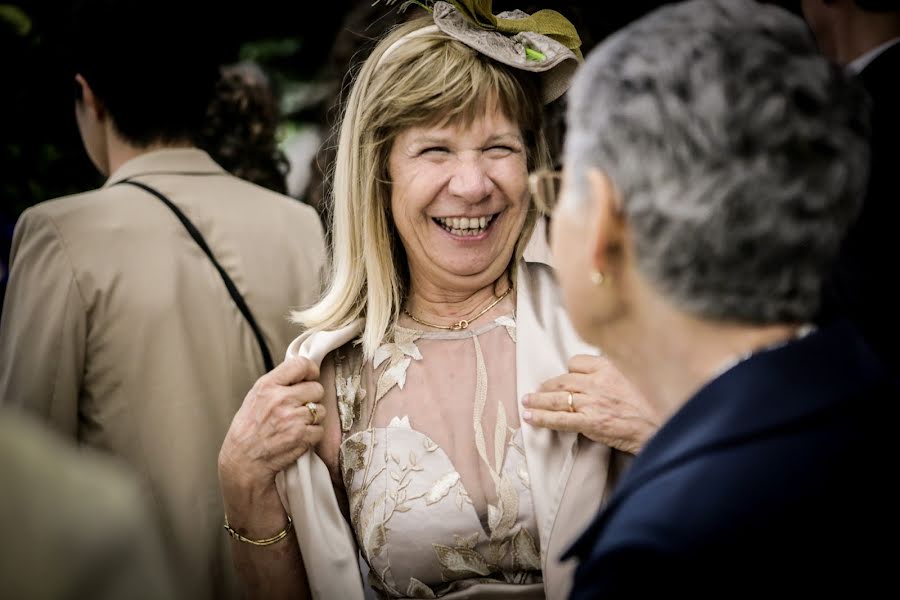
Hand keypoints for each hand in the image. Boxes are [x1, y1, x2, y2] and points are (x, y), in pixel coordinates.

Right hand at [219, 357, 326, 494]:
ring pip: (321, 410)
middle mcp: (281, 399)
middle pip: (317, 388)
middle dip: (312, 398)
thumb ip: (277, 384)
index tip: (310, 377)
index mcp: (268, 385)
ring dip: (313, 419)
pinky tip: (297, 438)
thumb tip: (302, 372)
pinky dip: (312, 436)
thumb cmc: (248, 430)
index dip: (310, 370)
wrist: (242, 462)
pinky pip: (320, 430)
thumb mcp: (255, 398)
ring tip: (295, 426)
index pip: (301, 364)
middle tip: (300, 408)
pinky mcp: (302, 436)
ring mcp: (293, 418)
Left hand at [522, 354, 658, 453]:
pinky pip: (559, 419)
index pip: (576, 362)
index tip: (566, 377)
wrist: (664, 426)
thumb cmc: (654, 404)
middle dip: (547, 386)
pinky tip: (530, 417)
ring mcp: (592, 402)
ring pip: (556, 398)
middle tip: (538, 390)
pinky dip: (541, 418)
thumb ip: (617, 370)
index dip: (569, 371)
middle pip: (563, 380)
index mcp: (609, 367)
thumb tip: (603, 371)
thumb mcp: (636, 376)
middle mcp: (597, 382)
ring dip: (537, 400)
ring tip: (526, 401)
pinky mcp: (590, 423)